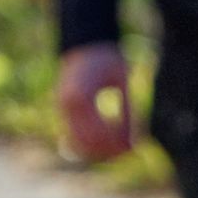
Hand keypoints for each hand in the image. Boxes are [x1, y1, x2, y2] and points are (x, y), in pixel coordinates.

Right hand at [56, 42, 136, 162]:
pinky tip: (109, 145)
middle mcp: (67, 106)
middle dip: (109, 151)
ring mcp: (62, 111)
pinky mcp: (64, 114)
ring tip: (121, 151)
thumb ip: (127, 109)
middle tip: (130, 151)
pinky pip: (74, 139)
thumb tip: (134, 142)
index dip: (116, 142)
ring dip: (98, 152)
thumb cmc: (108, 59)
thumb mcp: (123, 80)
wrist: (86, 45)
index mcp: (81, 95)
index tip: (134, 145)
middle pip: (87, 142)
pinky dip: (91, 147)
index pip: (98, 131)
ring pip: (78, 145)